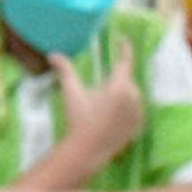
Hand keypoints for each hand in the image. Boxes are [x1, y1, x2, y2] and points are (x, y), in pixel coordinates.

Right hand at [50, 42, 141, 172]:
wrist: (87, 151)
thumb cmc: (78, 120)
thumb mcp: (72, 93)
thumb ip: (66, 71)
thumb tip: (53, 55)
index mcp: (120, 86)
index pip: (126, 61)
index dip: (125, 48)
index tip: (123, 40)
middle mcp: (134, 97)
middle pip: (126, 81)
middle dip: (116, 82)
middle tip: (100, 94)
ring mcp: (138, 112)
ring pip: (132, 96)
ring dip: (122, 96)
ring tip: (104, 109)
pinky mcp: (139, 125)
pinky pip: (135, 111)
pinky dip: (127, 111)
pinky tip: (112, 119)